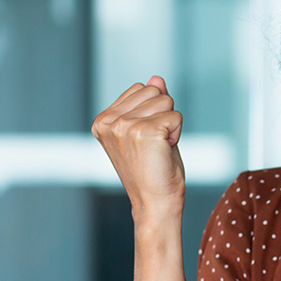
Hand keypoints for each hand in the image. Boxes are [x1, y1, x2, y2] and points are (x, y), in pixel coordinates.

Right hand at [92, 76, 185, 219]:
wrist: (156, 203)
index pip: (141, 88)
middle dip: (163, 114)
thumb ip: (150, 104)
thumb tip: (156, 77)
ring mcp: (124, 126)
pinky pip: (175, 115)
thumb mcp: (150, 130)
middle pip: (154, 90)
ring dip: (171, 124)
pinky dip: (178, 133)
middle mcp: (109, 122)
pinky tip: (165, 151)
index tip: (148, 138)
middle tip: (156, 145)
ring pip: (166, 100)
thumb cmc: (154, 170)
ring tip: (159, 148)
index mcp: (103, 120)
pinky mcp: (144, 131)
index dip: (153, 111)